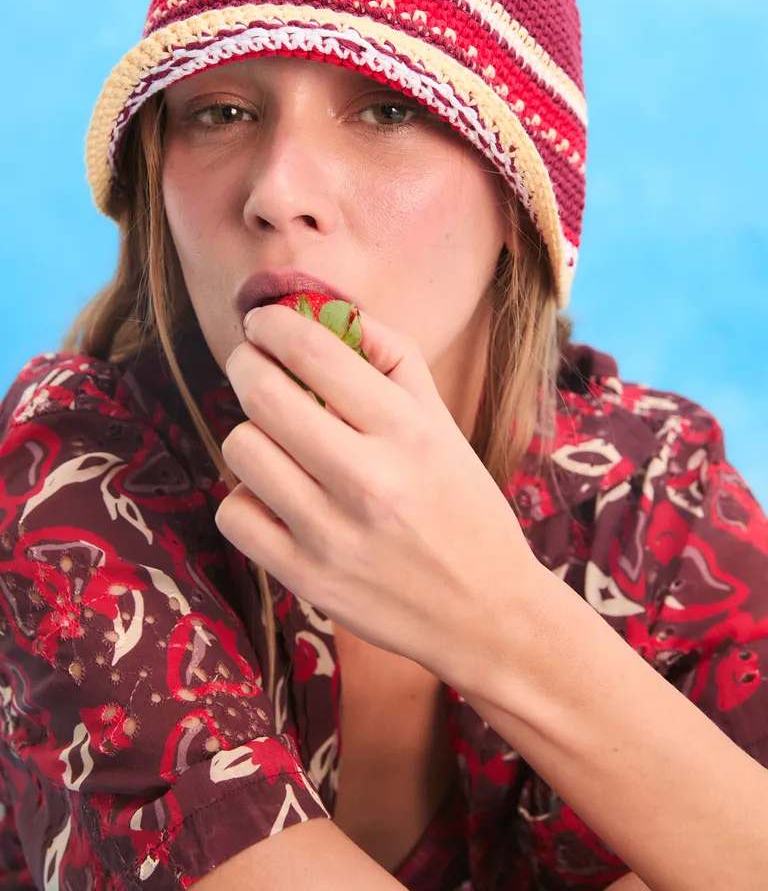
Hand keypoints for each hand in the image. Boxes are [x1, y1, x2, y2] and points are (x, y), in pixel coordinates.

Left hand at [215, 303, 536, 678]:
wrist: (485, 612)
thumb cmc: (462, 505)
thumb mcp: (443, 421)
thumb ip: (393, 357)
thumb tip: (331, 308)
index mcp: (408, 431)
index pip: (315, 351)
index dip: (274, 324)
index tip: (264, 322)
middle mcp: (369, 479)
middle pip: (263, 394)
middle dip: (246, 365)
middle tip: (252, 365)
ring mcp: (332, 534)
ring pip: (241, 449)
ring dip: (249, 432)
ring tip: (274, 439)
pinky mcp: (306, 579)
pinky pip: (234, 515)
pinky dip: (245, 498)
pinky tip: (274, 496)